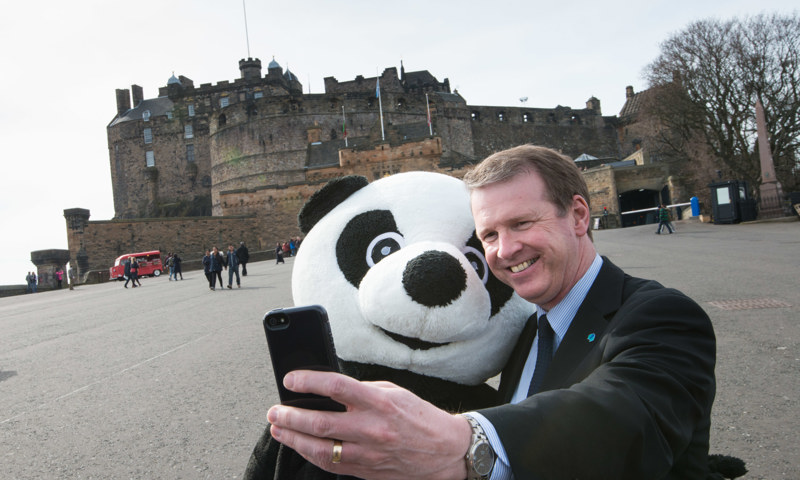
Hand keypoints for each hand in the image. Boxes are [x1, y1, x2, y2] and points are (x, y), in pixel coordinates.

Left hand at [268, 370, 471, 479]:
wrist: (444, 451)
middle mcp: (371, 428)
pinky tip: (300, 445)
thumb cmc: (418, 417)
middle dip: (290, 416)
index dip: (307, 381)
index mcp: (378, 402)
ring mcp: (368, 453)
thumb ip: (360, 391)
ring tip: (278, 428)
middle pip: (319, 422)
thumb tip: (328, 389)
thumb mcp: (392, 392)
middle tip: (275, 410)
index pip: (335, 387)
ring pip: (319, 448)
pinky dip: (310, 454)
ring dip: (293, 438)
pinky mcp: (366, 470)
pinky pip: (330, 464)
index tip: (290, 380)